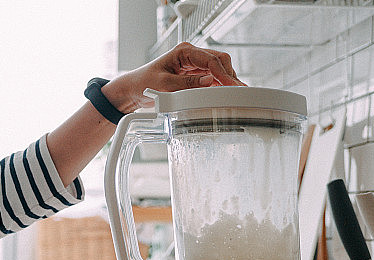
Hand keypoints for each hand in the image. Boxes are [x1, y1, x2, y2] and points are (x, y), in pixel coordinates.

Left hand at [103, 42, 244, 113]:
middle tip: (239, 91)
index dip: (224, 74)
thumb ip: (188, 83)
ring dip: (226, 80)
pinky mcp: (193, 73)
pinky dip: (219, 84)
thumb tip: (210, 81)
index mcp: (184, 51)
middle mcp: (191, 55)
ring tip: (236, 93)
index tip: (233, 86)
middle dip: (229, 75)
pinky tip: (225, 92)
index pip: (211, 60)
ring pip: (217, 68)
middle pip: (219, 61)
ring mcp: (193, 64)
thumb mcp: (164, 85)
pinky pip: (211, 76)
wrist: (134, 89)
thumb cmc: (144, 83)